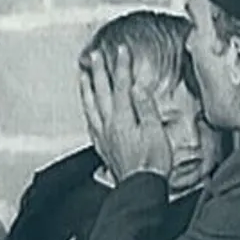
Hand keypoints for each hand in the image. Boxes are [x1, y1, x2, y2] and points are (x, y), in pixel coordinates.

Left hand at [79, 45, 172, 183]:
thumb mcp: (155, 132)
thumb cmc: (151, 164)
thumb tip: (137, 88)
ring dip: (87, 88)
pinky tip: (88, 108)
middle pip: (101, 92)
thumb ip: (145, 107)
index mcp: (123, 119)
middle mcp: (108, 125)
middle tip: (95, 55)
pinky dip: (87, 109)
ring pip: (90, 106)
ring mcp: (103, 136)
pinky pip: (90, 122)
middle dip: (98, 71)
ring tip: (83, 75)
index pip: (122, 86)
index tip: (121, 51)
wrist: (140, 188)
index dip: (122, 66)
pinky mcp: (102, 147)